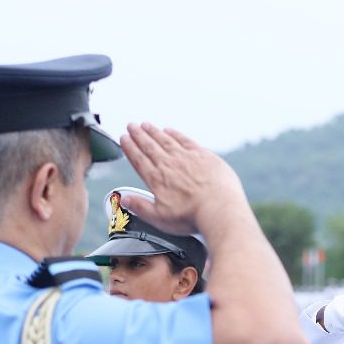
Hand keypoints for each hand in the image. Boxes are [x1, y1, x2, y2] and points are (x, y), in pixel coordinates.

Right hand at [118, 124, 247, 238]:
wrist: (219, 208)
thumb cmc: (191, 217)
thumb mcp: (160, 218)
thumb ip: (140, 207)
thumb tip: (123, 199)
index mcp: (157, 179)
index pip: (139, 160)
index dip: (130, 148)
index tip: (124, 139)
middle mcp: (169, 164)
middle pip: (150, 146)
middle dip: (139, 135)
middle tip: (131, 126)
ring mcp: (186, 158)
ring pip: (165, 140)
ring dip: (154, 131)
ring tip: (145, 125)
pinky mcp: (203, 155)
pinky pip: (185, 140)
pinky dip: (175, 134)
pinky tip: (170, 130)